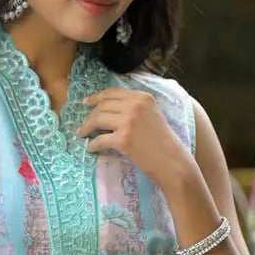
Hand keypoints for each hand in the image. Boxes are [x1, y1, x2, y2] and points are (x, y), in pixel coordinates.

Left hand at [76, 88, 191, 188]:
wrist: (172, 163)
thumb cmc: (163, 143)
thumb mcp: (152, 115)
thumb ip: (136, 107)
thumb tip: (111, 108)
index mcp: (142, 97)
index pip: (113, 92)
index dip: (96, 97)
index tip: (86, 103)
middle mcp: (135, 105)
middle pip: (103, 105)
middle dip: (90, 115)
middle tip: (83, 124)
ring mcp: (128, 122)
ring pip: (98, 119)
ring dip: (86, 127)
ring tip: (82, 134)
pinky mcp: (123, 140)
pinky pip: (100, 140)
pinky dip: (92, 145)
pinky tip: (90, 148)